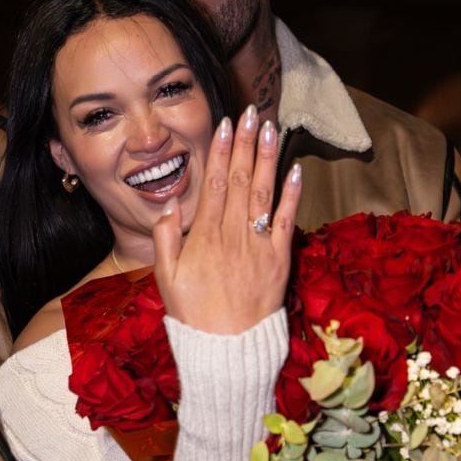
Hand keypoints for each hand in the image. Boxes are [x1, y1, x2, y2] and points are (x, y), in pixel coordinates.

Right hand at [152, 105, 301, 333]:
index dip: (221, 151)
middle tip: (252, 111)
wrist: (228, 349)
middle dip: (247, 143)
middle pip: (242, 178)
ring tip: (272, 127)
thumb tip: (169, 204)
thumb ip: (165, 239)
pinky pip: (288, 219)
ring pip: (264, 191)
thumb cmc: (193, 315)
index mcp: (204, 235)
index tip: (226, 124)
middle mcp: (233, 233)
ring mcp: (259, 244)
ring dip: (268, 157)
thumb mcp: (165, 279)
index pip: (215, 182)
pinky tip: (295, 168)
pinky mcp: (281, 258)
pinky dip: (293, 193)